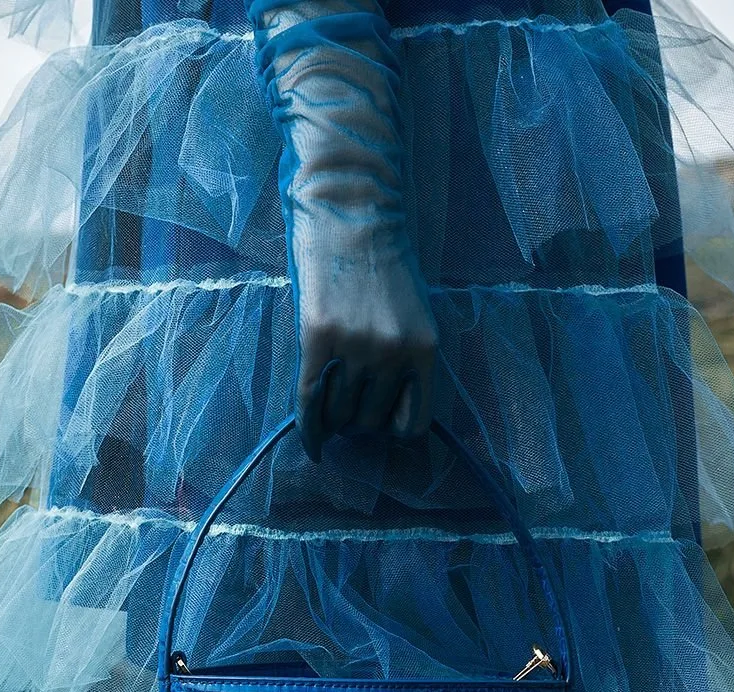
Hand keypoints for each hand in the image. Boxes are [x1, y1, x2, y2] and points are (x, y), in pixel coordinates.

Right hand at [292, 228, 436, 459]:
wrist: (353, 208)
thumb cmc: (383, 258)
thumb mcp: (412, 314)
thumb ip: (404, 358)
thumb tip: (379, 408)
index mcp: (424, 349)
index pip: (411, 423)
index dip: (392, 429)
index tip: (379, 421)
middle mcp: (393, 353)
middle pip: (370, 422)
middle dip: (357, 420)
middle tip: (346, 403)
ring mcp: (355, 347)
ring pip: (339, 415)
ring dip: (332, 417)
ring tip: (328, 401)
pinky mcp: (318, 337)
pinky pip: (310, 400)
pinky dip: (309, 427)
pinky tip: (312, 442)